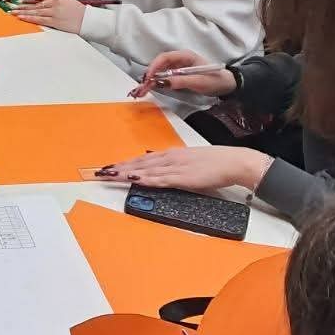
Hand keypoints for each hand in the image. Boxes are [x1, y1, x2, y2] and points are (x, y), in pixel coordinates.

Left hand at [13, 0, 85, 33]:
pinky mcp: (54, 22)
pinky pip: (39, 20)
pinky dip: (29, 18)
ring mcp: (53, 13)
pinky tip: (22, 18)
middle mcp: (53, 3)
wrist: (85, 19)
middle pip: (34, 5)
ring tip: (13, 13)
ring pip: (34, 12)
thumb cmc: (73, 8)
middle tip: (10, 7)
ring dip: (22, 12)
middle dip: (21, 6)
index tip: (18, 0)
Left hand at [94, 146, 269, 191]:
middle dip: (119, 167)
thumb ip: (174, 166)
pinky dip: (147, 179)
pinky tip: (136, 180)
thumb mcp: (190, 162)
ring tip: (110, 175)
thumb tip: (157, 168)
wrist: (234, 162)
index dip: (124, 163)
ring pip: (146, 170)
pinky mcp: (184, 177)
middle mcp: (170, 158)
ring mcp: (176, 167)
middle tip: (100, 171)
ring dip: (127, 172)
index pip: (142, 159)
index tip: (109, 167)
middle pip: (139, 163)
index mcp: (171, 154)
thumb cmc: (215, 163)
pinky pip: (161, 179)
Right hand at [130, 50, 235, 98]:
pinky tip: (154, 88)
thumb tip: (161, 83)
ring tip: (145, 88)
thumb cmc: (215, 80)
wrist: (227, 85)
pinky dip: (159, 82)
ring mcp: (180, 67)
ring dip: (153, 79)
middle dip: (150, 73)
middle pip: (160, 63)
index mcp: (185, 56)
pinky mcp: (180, 75)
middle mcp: (180, 59)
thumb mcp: (197, 81)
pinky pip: (166, 77)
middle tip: (143, 85)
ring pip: (162, 70)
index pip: (164, 58)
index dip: (154, 67)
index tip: (148, 78)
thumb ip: (179, 81)